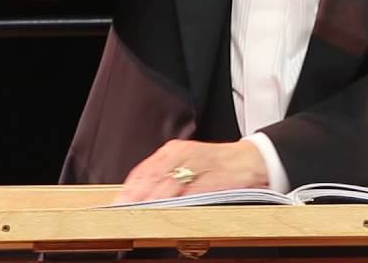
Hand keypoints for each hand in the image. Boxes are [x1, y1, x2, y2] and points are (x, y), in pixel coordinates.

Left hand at [113, 139, 269, 203]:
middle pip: (152, 179)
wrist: (251, 160)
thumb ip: (164, 176)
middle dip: (136, 198)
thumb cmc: (217, 164)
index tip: (117, 206)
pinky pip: (189, 194)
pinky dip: (175, 205)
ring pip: (167, 187)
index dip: (128, 190)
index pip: (143, 171)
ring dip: (151, 203)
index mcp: (174, 150)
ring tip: (138, 216)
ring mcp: (197, 166)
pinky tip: (164, 214)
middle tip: (122, 214)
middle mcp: (183, 155)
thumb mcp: (187, 162)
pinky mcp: (211, 180)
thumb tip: (138, 196)